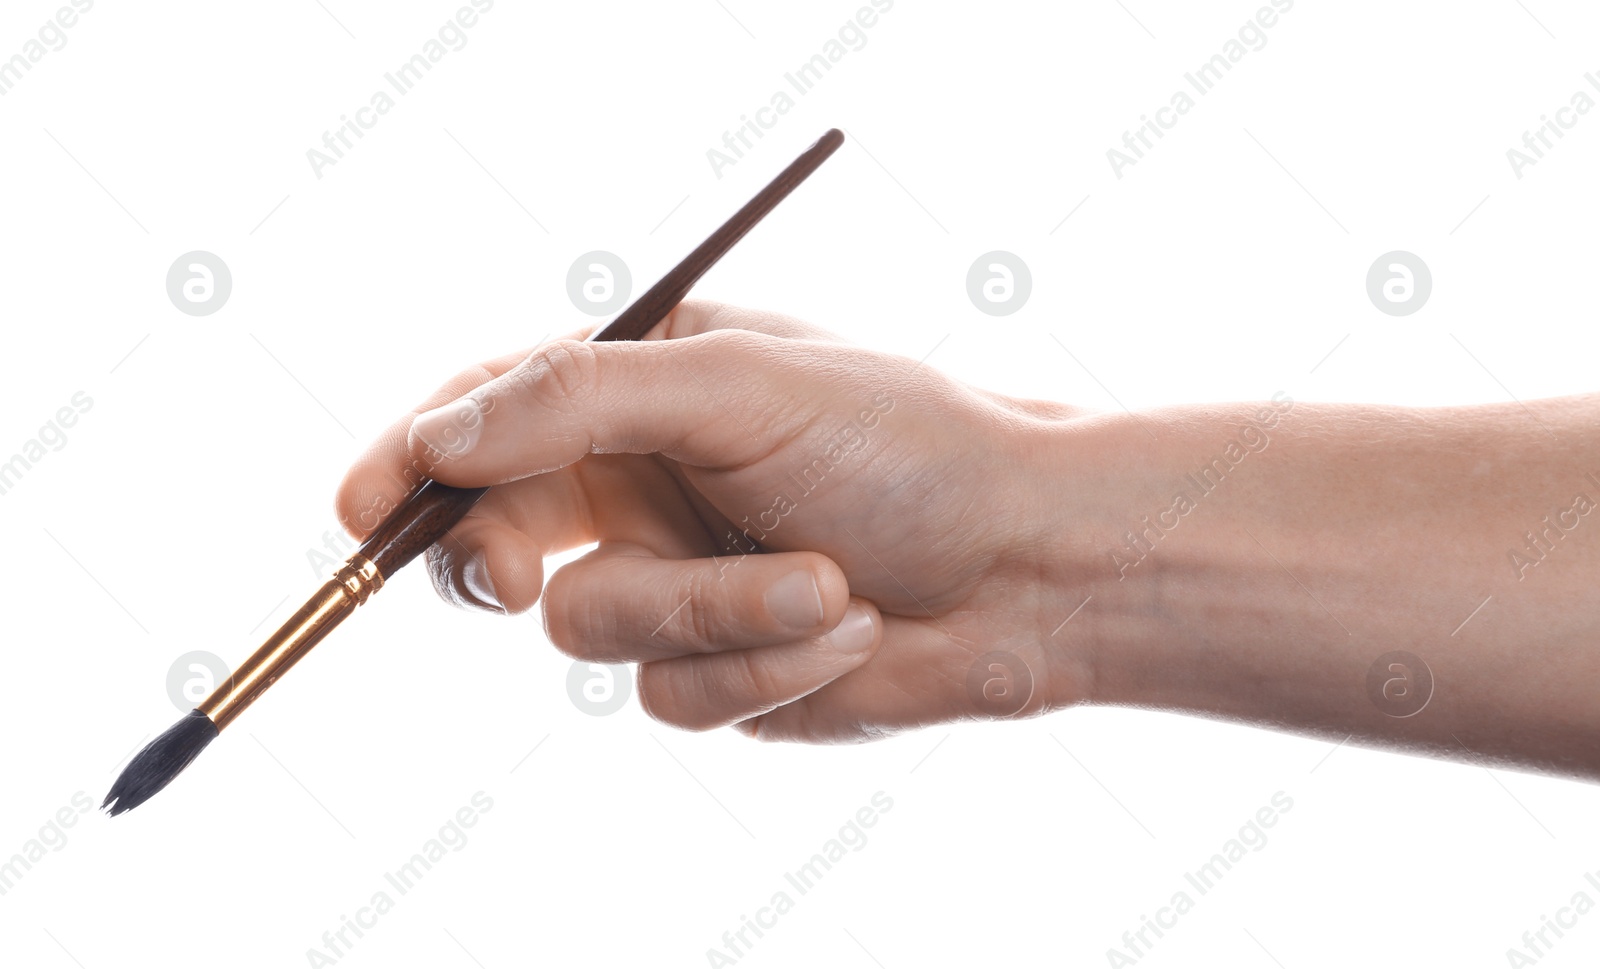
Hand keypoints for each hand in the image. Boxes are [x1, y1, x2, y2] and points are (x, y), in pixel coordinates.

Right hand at [335, 301, 1091, 741]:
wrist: (1032, 567)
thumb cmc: (908, 444)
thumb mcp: (742, 384)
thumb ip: (580, 397)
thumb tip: (440, 435)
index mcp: (642, 390)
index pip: (486, 416)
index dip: (409, 460)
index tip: (360, 508)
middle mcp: (642, 488)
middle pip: (497, 536)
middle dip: (500, 557)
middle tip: (513, 568)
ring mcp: (675, 585)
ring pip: (593, 629)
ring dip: (712, 610)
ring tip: (824, 581)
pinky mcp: (718, 674)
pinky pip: (673, 696)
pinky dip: (759, 666)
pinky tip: (845, 625)